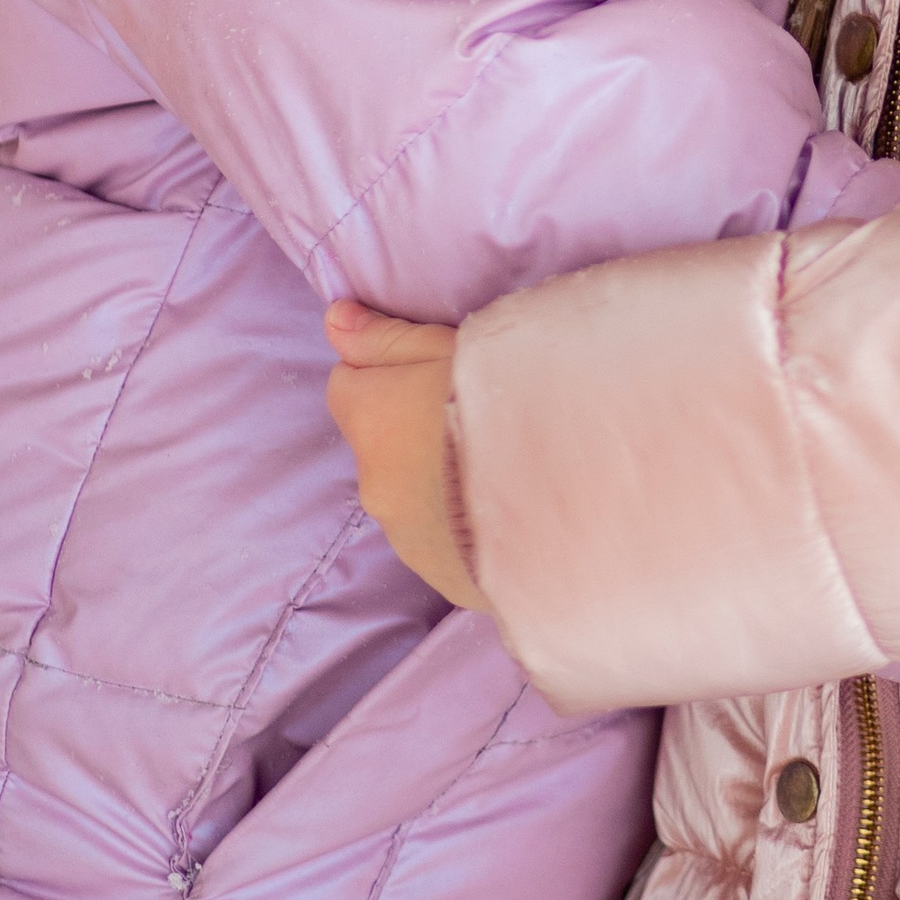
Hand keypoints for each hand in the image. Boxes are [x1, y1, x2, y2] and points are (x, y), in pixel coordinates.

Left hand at [323, 298, 487, 611]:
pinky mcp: (443, 578)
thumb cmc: (508, 397)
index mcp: (371, 420)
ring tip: (504, 468)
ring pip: (412, 499)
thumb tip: (332, 321)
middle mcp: (376, 484)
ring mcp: (407, 539)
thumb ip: (386, 338)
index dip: (388, 374)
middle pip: (382, 447)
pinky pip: (445, 544)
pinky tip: (511, 511)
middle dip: (415, 435)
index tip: (434, 373)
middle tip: (480, 418)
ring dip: (441, 484)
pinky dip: (466, 527)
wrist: (568, 493)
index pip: (349, 385)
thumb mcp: (449, 347)